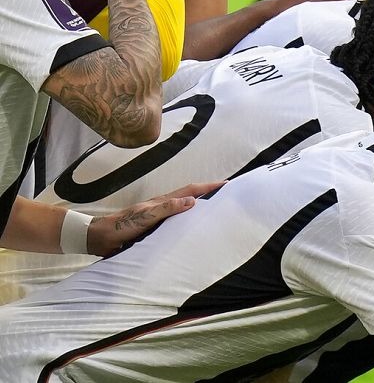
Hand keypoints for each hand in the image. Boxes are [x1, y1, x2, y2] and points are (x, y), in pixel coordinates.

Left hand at [86, 181, 224, 255]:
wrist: (100, 238)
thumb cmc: (121, 226)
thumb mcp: (145, 216)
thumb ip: (167, 208)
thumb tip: (192, 201)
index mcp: (162, 202)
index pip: (190, 191)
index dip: (208, 187)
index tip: (225, 184)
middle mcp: (163, 207)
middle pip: (190, 197)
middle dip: (208, 194)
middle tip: (226, 195)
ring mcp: (159, 218)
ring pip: (184, 210)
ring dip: (200, 207)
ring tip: (215, 211)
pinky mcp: (155, 229)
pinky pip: (177, 223)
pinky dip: (189, 222)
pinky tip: (192, 230)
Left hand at [266, 0, 353, 17]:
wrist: (267, 13)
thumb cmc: (286, 6)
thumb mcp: (307, 0)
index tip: (358, 4)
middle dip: (343, 2)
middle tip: (355, 12)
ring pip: (326, 2)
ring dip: (335, 8)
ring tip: (346, 18)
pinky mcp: (302, 6)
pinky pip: (320, 8)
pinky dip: (327, 12)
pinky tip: (331, 21)